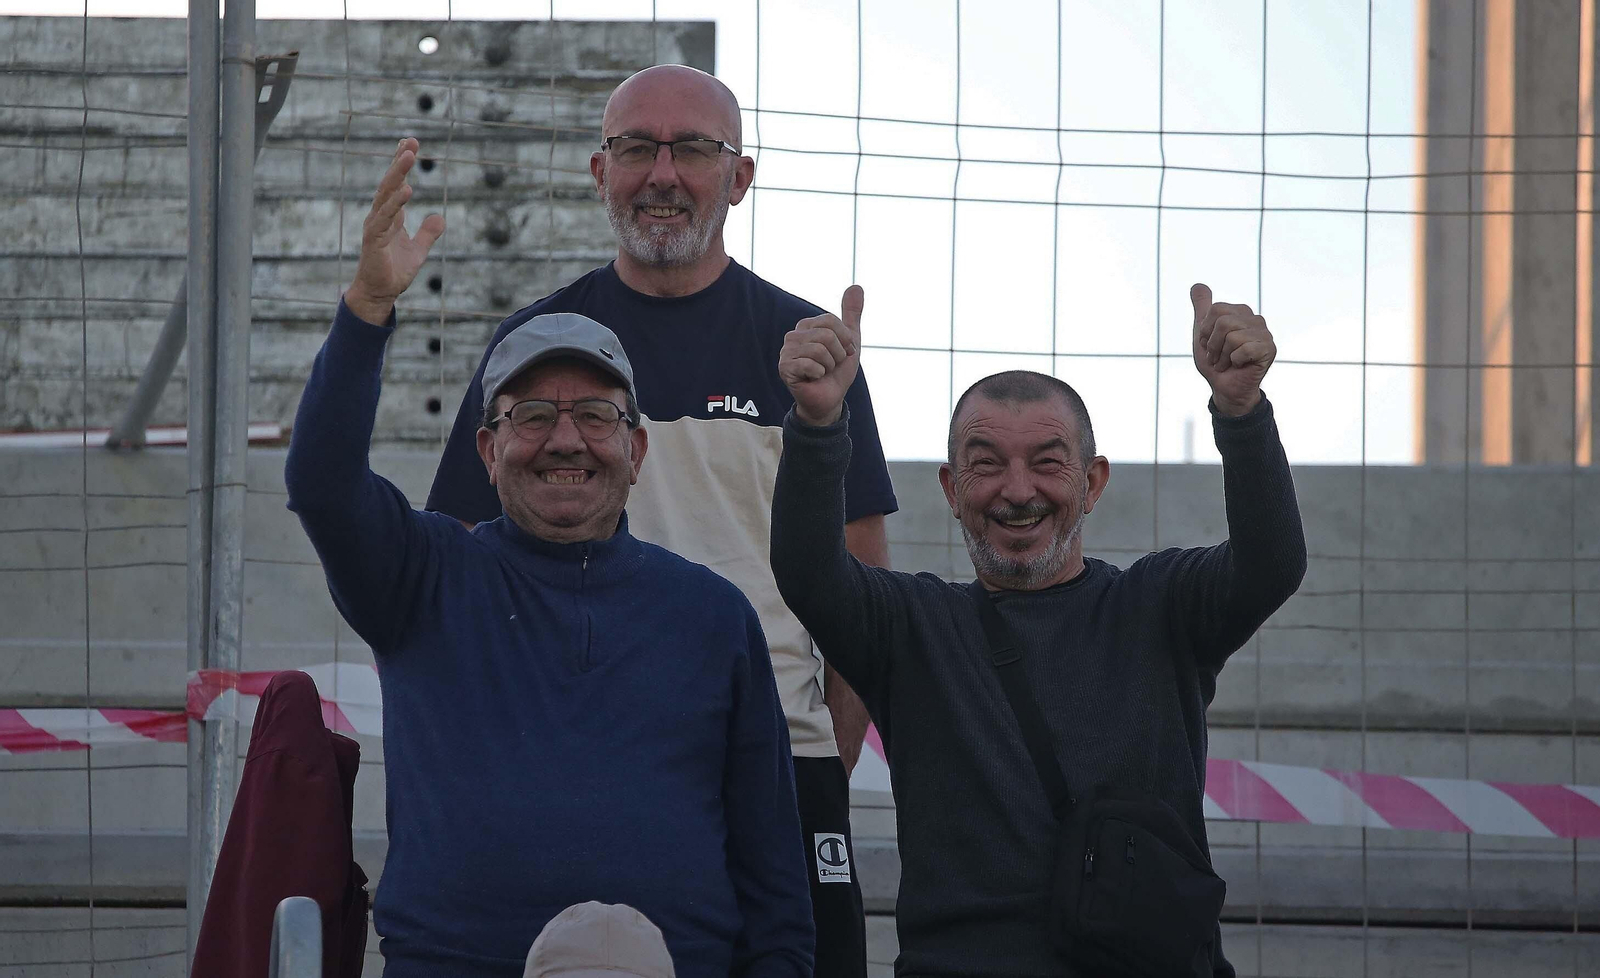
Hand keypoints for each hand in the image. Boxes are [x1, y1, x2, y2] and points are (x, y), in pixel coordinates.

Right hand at [344, 137, 445, 324]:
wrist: (380, 293)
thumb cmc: (394, 271)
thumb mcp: (418, 250)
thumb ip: (428, 233)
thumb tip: (439, 218)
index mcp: (391, 215)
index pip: (396, 184)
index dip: (401, 164)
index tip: (409, 143)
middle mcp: (381, 216)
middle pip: (390, 183)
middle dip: (400, 161)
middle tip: (411, 141)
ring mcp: (376, 226)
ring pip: (387, 195)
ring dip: (398, 174)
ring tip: (409, 156)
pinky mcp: (375, 239)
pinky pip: (386, 217)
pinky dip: (396, 203)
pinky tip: (407, 189)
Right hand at [780, 285, 862, 426]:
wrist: (830, 399)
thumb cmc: (837, 371)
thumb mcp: (849, 340)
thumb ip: (851, 314)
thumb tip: (856, 286)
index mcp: (806, 326)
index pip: (830, 321)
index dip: (844, 339)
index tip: (843, 353)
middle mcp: (793, 336)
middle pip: (826, 335)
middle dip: (837, 354)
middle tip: (831, 365)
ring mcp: (786, 352)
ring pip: (820, 350)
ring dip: (829, 365)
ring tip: (822, 372)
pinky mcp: (784, 368)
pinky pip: (811, 364)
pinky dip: (819, 374)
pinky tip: (813, 379)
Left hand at [1190, 282, 1273, 416]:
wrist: (1225, 389)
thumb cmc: (1215, 361)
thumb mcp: (1202, 333)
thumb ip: (1202, 308)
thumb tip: (1197, 284)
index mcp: (1240, 312)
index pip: (1215, 311)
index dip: (1205, 331)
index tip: (1208, 345)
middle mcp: (1255, 319)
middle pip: (1223, 322)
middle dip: (1212, 344)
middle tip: (1217, 356)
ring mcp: (1264, 333)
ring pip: (1232, 336)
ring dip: (1222, 355)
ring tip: (1227, 363)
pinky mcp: (1270, 349)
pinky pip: (1243, 349)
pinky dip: (1234, 361)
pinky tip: (1240, 366)